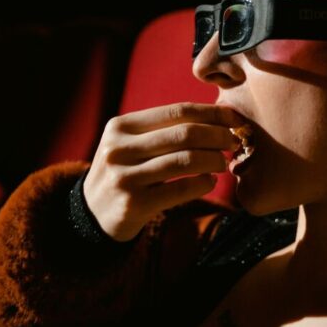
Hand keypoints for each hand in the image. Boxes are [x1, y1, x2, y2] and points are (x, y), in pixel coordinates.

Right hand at [83, 103, 243, 241]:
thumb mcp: (129, 144)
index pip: (176, 111)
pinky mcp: (134, 204)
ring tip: (223, 162)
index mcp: (121, 126)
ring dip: (214, 160)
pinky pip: (180, 189)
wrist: (92, 214)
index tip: (234, 118)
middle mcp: (119, 149)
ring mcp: (125, 177)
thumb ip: (162, 130)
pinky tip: (210, 181)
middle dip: (217, 136)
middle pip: (184, 134)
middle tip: (234, 142)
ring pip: (185, 160)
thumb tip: (215, 117)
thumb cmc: (123, 172)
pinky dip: (203, 183)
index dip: (211, 113)